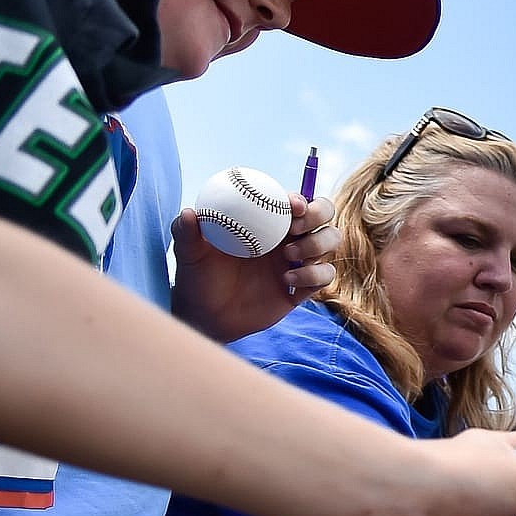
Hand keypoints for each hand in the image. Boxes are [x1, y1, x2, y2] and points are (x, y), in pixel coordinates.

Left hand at [171, 192, 338, 342]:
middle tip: (296, 228)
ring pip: (330, 242)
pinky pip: (325, 276)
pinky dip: (313, 275)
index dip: (302, 198)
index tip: (292, 205)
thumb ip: (185, 232)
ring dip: (317, 245)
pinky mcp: (304, 289)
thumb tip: (188, 213)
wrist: (206, 317)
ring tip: (288, 256)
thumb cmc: (197, 278)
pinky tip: (288, 280)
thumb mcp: (188, 253)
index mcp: (266, 222)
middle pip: (324, 215)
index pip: (295, 202)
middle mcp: (287, 238)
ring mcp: (298, 262)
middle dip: (319, 215)